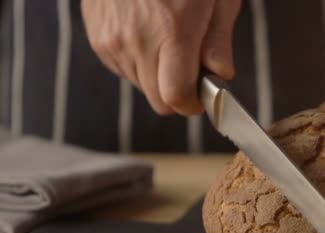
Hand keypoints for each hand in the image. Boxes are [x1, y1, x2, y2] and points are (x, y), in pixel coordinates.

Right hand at [82, 0, 240, 114]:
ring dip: (157, 74)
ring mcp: (112, 40)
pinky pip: (123, 68)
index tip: (202, 96)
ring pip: (141, 85)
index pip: (176, 97)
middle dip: (177, 92)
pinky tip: (147, 32)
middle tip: (190, 65)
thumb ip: (219, 40)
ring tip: (166, 38)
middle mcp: (137, 40)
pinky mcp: (97, 37)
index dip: (192, 104)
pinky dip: (139, 61)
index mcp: (171, 31)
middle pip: (158, 100)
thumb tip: (222, 75)